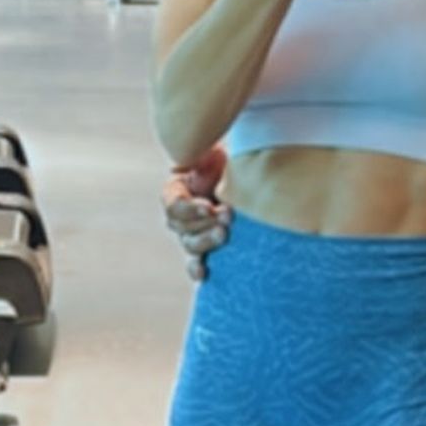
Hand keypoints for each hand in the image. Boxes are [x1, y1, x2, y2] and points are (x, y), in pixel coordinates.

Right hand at [163, 146, 231, 279]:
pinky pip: (196, 262)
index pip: (173, 204)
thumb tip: (195, 160)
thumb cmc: (233, 158)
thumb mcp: (214, 151)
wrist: (252, 175)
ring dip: (206, 241)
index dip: (189, 208)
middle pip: (181, 227)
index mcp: (177, 189)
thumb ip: (201, 156)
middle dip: (204, 223)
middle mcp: (181, 214)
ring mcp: (193, 232)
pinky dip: (197, 269)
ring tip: (224, 234)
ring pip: (190, 244)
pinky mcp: (208, 246)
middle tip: (227, 215)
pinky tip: (203, 274)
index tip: (209, 206)